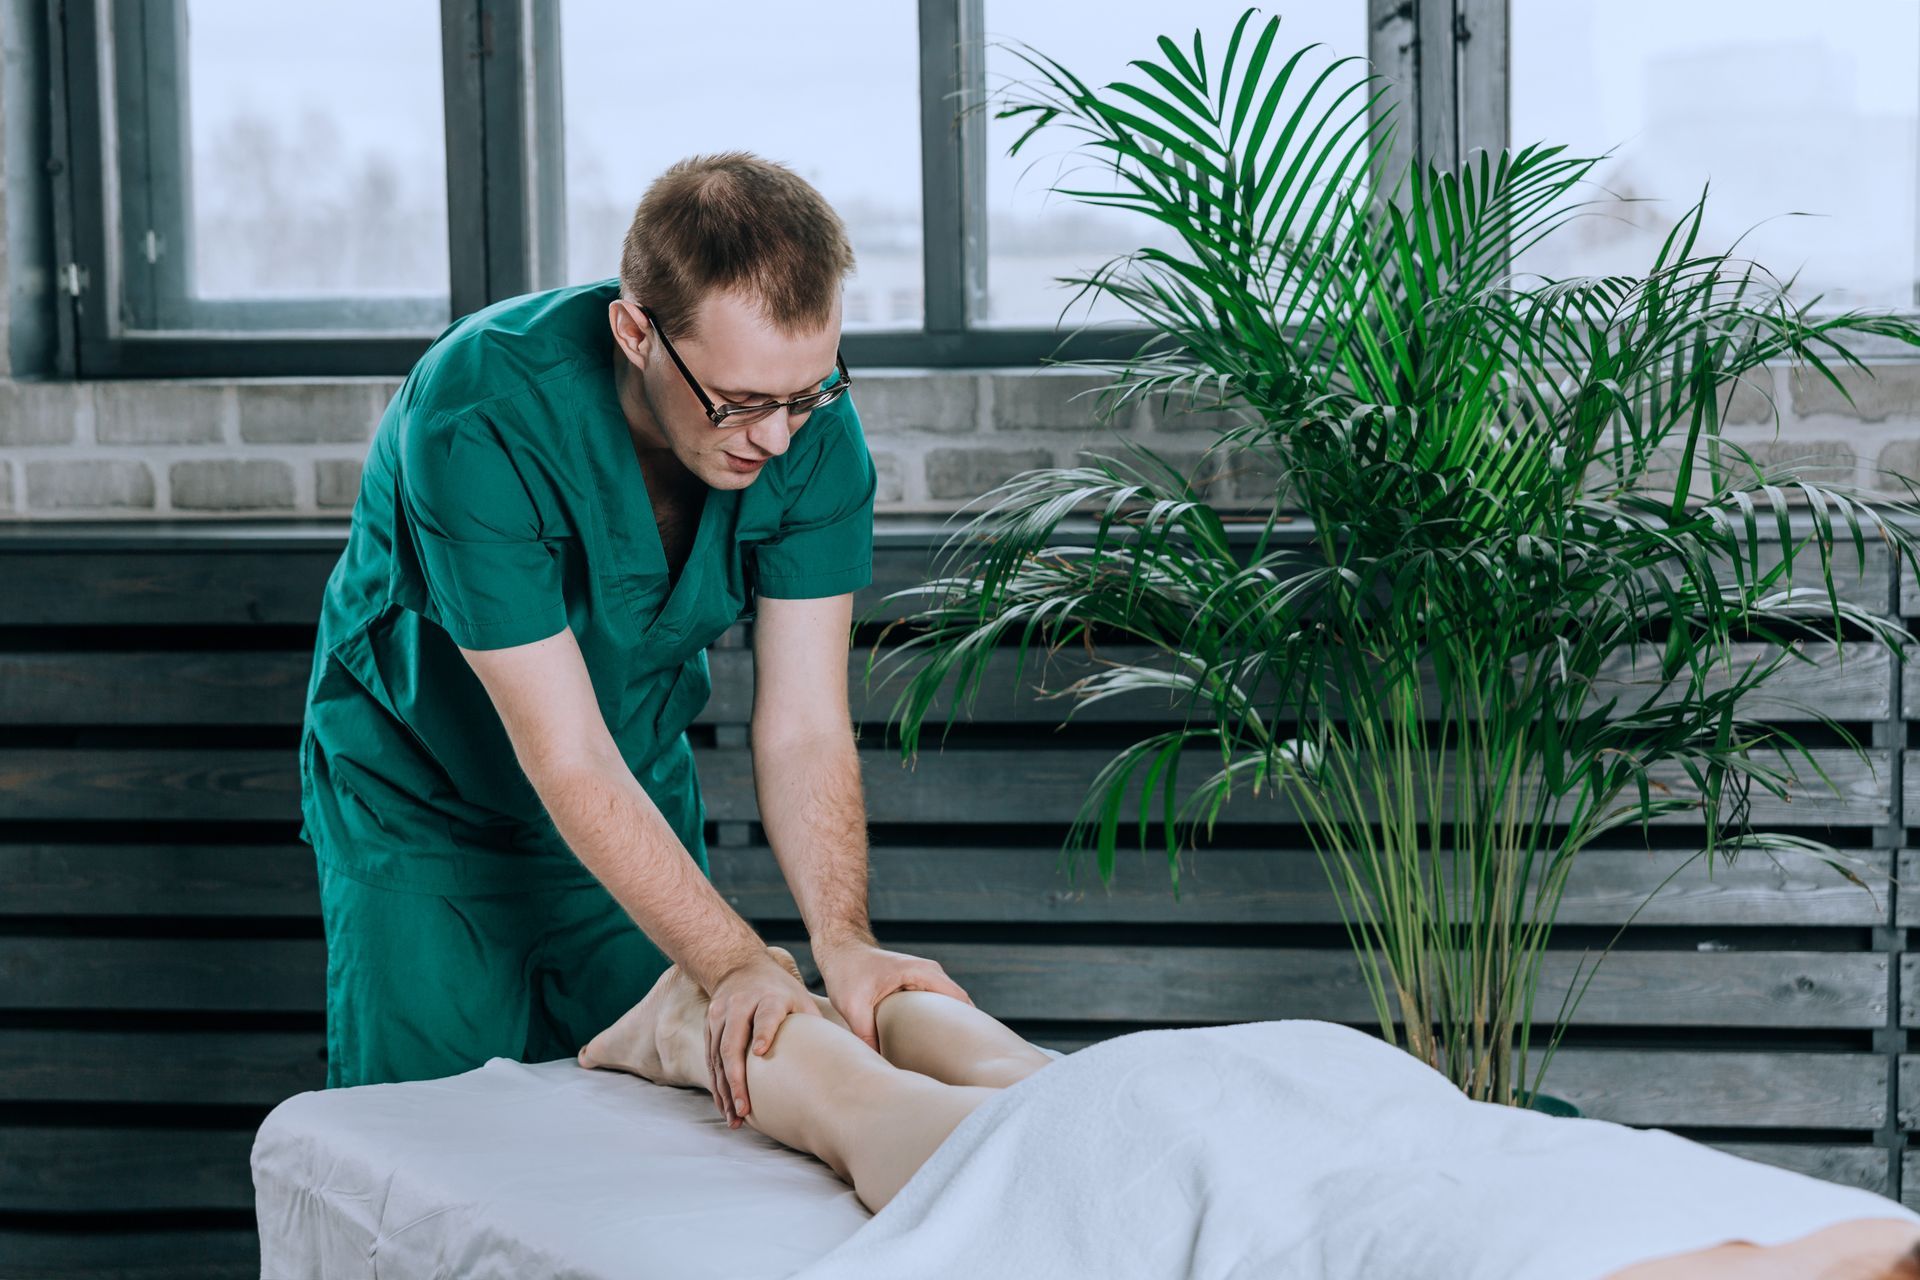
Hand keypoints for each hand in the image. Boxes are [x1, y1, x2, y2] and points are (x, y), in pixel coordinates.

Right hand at [705, 949, 820, 1128]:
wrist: (739, 966)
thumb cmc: (780, 990)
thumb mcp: (800, 998)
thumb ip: (813, 1025)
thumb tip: (849, 1057)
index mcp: (769, 997)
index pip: (765, 1015)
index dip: (763, 1032)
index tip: (761, 1052)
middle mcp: (741, 1004)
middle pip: (733, 1042)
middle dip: (737, 1078)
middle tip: (744, 1108)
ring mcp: (721, 1014)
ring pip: (718, 1055)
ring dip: (724, 1088)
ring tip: (734, 1117)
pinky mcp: (709, 1024)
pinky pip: (709, 1057)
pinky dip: (716, 1082)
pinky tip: (724, 1104)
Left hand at [812, 937, 973, 1054]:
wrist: (840, 949)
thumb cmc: (847, 971)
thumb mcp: (853, 1006)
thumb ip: (866, 1035)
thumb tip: (877, 1064)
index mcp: (924, 973)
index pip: (960, 1001)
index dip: (970, 1026)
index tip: (971, 1052)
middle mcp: (931, 973)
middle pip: (959, 1006)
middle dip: (961, 1031)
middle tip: (961, 1062)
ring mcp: (925, 978)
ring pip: (947, 1007)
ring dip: (948, 1027)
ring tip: (947, 1058)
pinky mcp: (917, 985)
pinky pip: (935, 1006)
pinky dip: (935, 1022)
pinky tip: (928, 1045)